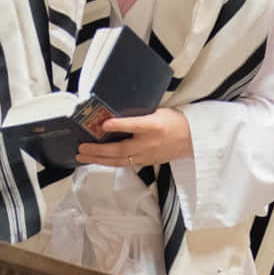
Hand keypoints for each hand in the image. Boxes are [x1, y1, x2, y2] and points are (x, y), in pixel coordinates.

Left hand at [78, 106, 192, 169]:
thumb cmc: (175, 122)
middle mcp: (149, 143)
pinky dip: (109, 162)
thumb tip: (116, 113)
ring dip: (99, 159)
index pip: (134, 125)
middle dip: (98, 150)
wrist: (192, 140)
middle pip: (120, 149)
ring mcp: (146, 155)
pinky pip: (124, 163)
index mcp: (154, 126)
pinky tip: (97, 160)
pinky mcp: (146, 162)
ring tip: (82, 157)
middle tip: (81, 148)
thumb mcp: (159, 111)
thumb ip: (139, 114)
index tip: (104, 124)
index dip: (118, 125)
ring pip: (119, 160)